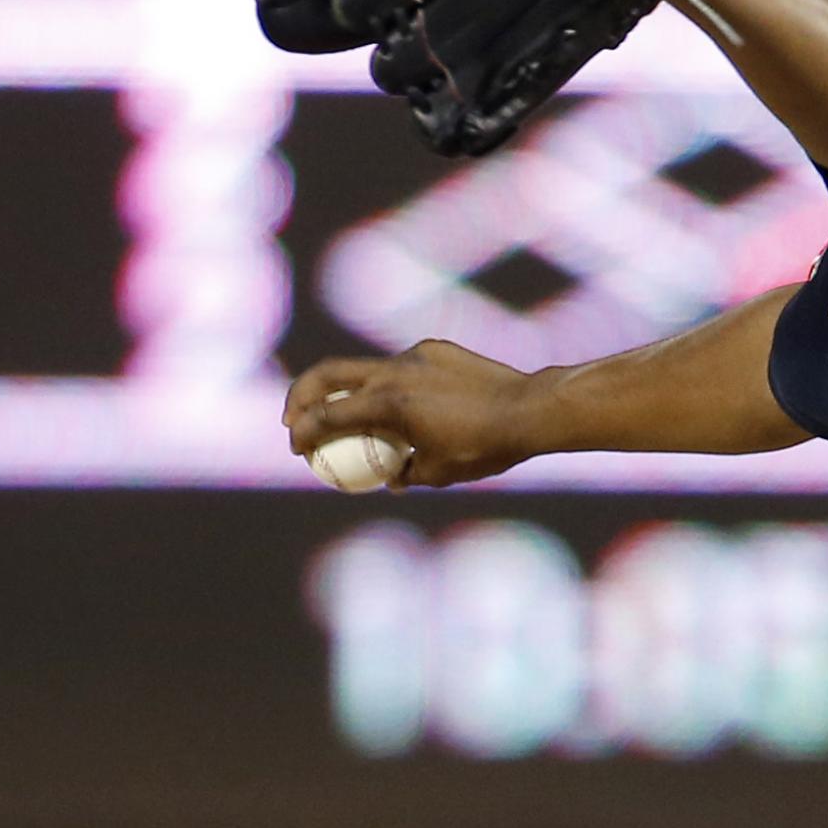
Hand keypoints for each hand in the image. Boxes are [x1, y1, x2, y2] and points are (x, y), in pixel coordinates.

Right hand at [283, 340, 547, 487]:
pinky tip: (409, 408)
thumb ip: (405, 474)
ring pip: (367, 369)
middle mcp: (394, 372)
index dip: (304, 433)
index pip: (328, 416)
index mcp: (388, 403)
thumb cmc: (486, 447)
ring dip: (351, 391)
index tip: (297, 448)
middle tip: (296, 420)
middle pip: (328, 374)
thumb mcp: (440, 473)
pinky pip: (403, 366)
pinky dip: (393, 385)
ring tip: (352, 418)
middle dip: (302, 396)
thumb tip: (392, 477)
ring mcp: (415, 356)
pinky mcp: (436, 350)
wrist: (531, 409)